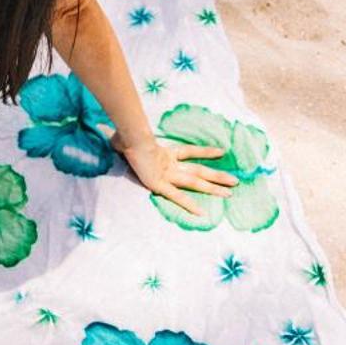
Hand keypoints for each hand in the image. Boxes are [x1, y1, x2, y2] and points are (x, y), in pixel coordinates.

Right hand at [112, 131, 235, 220]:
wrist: (127, 137)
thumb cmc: (125, 136)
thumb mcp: (126, 137)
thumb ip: (124, 138)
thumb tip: (109, 131)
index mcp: (164, 154)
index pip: (190, 152)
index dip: (205, 151)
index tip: (221, 151)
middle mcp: (170, 164)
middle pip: (198, 170)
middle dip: (217, 176)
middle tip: (235, 181)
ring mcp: (166, 174)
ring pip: (194, 181)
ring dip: (212, 187)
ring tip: (230, 192)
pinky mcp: (159, 184)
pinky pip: (176, 196)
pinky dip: (188, 204)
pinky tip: (201, 213)